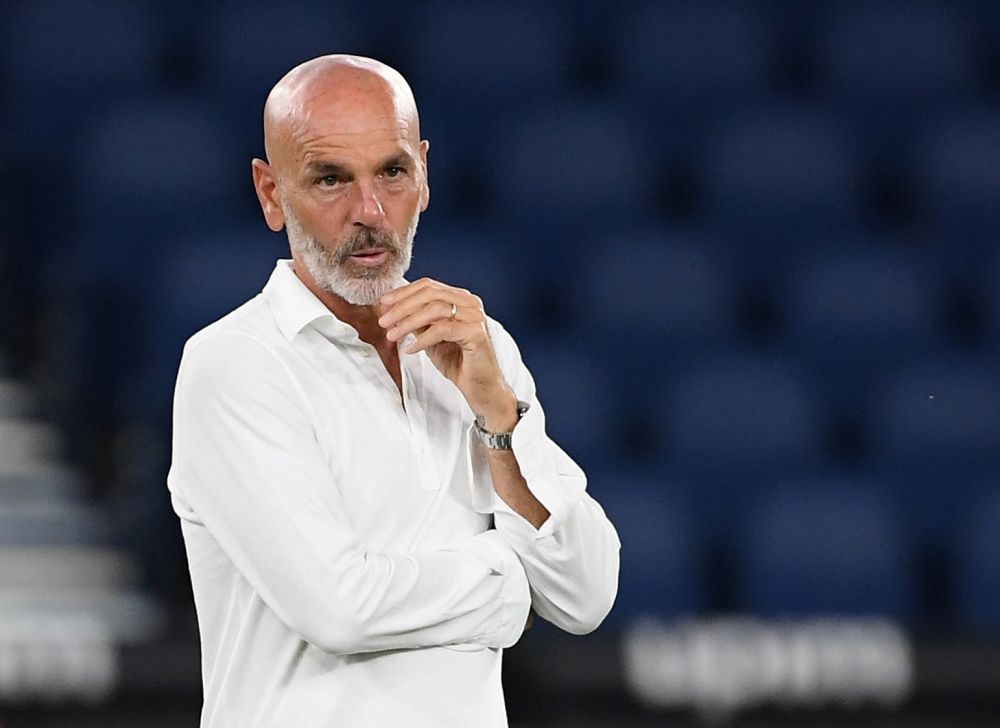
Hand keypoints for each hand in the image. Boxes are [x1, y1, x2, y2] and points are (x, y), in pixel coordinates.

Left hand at [378, 278, 517, 429]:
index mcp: (461, 299)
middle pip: (430, 294)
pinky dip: (423, 338)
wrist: (481, 387)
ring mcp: (475, 316)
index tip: (383, 304)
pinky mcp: (476, 333)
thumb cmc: (459, 362)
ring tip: (392, 336)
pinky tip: (410, 349)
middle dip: (402, 306)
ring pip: (435, 309)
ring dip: (408, 322)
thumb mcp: (431, 337)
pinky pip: (442, 329)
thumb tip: (392, 310)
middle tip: (384, 320)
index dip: (403, 293)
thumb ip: (417, 321)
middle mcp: (470, 303)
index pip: (428, 286)